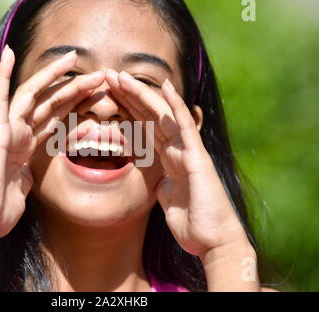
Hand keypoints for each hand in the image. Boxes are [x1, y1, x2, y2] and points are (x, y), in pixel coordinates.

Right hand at [0, 48, 104, 240]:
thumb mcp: (23, 187)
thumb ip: (28, 173)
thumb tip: (31, 171)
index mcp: (26, 145)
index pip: (55, 117)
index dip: (75, 103)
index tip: (95, 92)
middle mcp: (18, 133)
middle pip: (50, 102)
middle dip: (74, 87)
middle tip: (99, 74)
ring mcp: (6, 130)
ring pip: (34, 96)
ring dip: (54, 76)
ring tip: (74, 57)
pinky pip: (0, 99)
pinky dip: (2, 75)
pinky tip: (9, 54)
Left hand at [105, 69, 250, 257]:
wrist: (212, 241)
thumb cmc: (192, 222)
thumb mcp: (167, 199)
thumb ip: (162, 184)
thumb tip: (157, 181)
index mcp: (167, 158)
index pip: (142, 127)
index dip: (125, 109)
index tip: (105, 95)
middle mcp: (176, 149)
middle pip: (148, 116)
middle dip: (127, 96)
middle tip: (106, 76)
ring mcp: (187, 150)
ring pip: (161, 116)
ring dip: (141, 94)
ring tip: (120, 76)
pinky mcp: (197, 157)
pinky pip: (185, 127)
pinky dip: (175, 106)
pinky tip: (164, 87)